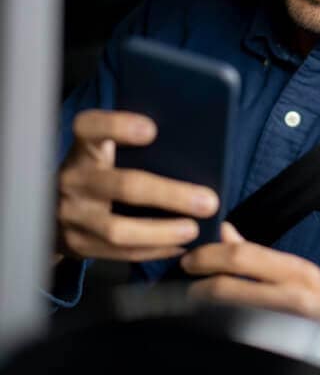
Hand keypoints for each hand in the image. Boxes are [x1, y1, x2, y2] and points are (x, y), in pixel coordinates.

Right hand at [55, 109, 218, 262]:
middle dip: (170, 195)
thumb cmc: (97, 171)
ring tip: (194, 229)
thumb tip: (192, 144)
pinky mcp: (78, 244)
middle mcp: (74, 179)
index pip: (90, 128)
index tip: (151, 129)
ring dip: (163, 232)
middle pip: (124, 186)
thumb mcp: (102, 152)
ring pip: (119, 229)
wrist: (49, 211)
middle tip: (208, 201)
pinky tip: (179, 246)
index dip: (118, 126)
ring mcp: (73, 215)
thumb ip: (132, 147)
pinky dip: (154, 251)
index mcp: (83, 149)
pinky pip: (119, 253)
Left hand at [180, 222, 319, 323]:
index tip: (190, 259)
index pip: (243, 255)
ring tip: (191, 300)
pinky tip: (206, 323)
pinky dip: (213, 326)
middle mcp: (296, 298)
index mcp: (301, 273)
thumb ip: (260, 257)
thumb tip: (225, 230)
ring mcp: (285, 329)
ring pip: (225, 312)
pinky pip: (233, 335)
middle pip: (228, 285)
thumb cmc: (314, 315)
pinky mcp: (275, 352)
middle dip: (198, 280)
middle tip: (184, 279)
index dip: (209, 255)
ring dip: (201, 305)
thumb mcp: (296, 280)